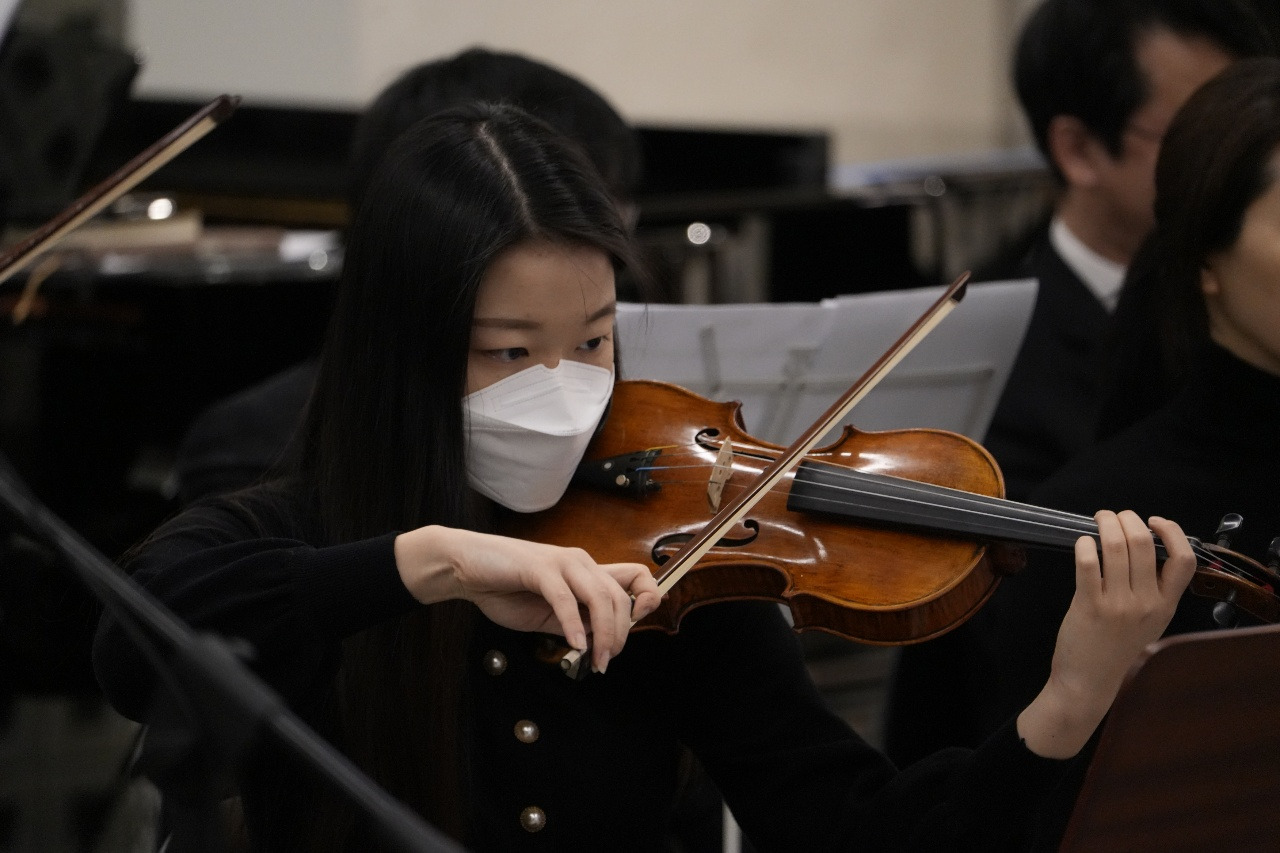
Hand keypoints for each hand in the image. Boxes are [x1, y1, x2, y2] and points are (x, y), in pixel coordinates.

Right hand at [393, 525, 660, 672]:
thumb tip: (600, 644)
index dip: (648, 598)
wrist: (467, 569)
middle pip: (621, 597)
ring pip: (600, 597)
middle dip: (620, 634)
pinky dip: (574, 625)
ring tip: (596, 660)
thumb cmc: (506, 588)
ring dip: (603, 634)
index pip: (637, 576)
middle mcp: (581, 562)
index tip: (637, 628)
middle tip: (607, 661)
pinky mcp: (539, 568)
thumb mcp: (550, 612)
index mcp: (587, 571)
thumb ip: (576, 622)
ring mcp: (561, 562)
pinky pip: (566, 599)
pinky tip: (574, 645)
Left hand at [1017, 511, 1195, 757]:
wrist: (1088, 682)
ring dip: (1105, 524)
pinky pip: (1088, 562)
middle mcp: (1146, 603)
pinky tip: (1082, 542)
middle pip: (1145, 544)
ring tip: (1098, 521)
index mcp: (1166, 605)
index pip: (1185, 560)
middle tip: (1115, 516)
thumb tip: (1143, 547)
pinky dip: (1084, 544)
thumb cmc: (1115, 648)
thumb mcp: (1150, 622)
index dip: (1172, 532)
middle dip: (1128, 519)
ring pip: (1117, 547)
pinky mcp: (1089, 605)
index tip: (1154, 521)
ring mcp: (1118, 604)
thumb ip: (1154, 590)